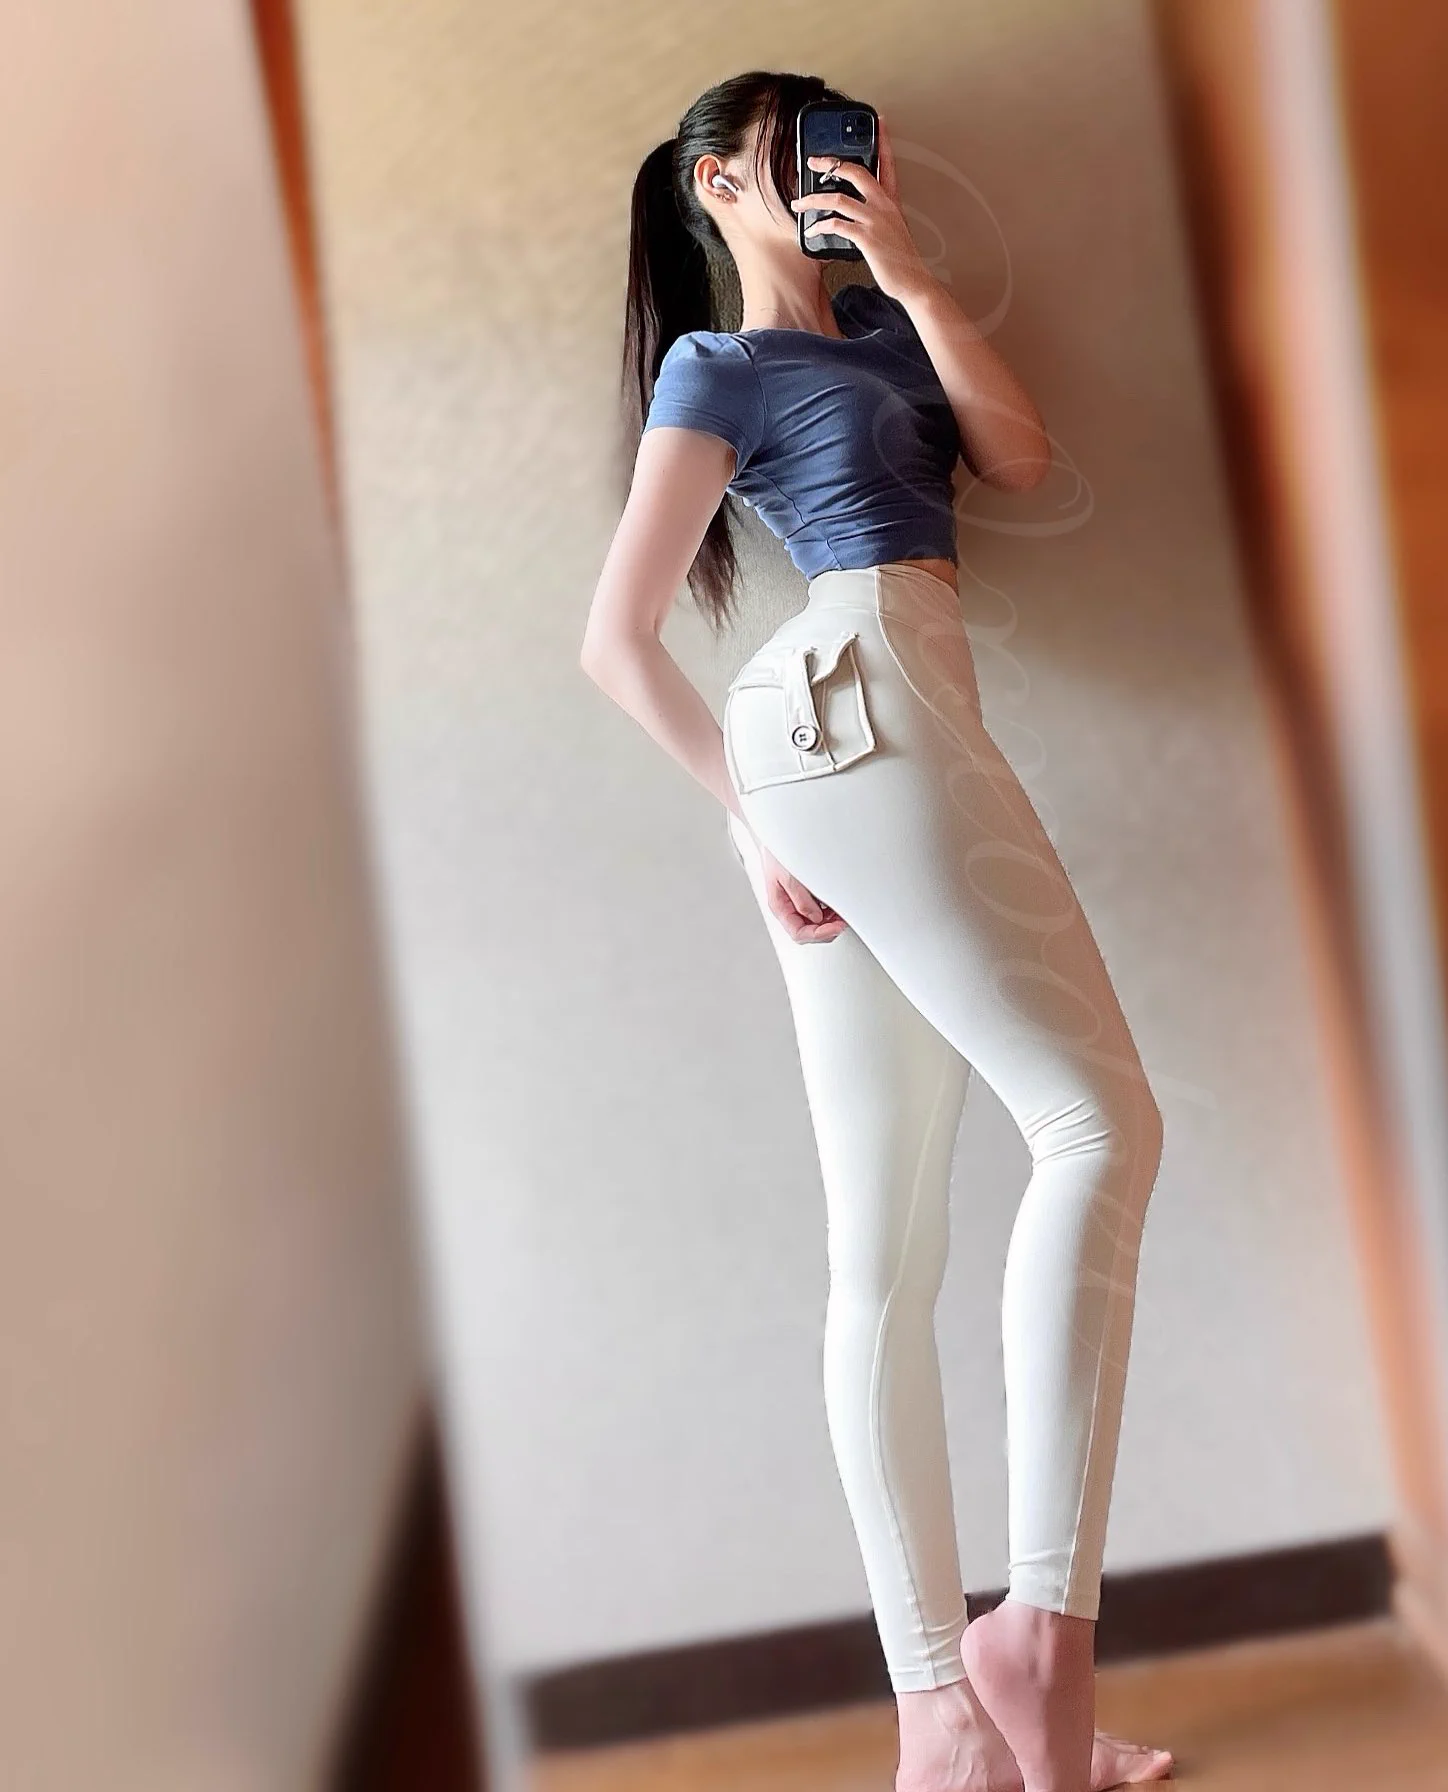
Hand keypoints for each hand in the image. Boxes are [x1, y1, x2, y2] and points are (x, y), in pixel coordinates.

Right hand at [759, 844, 846, 943]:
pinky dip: (830, 911)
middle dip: (827, 929)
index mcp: (780, 908)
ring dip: (830, 921)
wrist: (776, 837)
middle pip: (809, 931)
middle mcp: (789, 909)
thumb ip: (801, 900)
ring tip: (842, 913)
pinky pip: (819, 911)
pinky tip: (836, 904)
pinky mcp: (806, 895)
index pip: (799, 933)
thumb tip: (816, 918)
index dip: (819, 934)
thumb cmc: (777, 855)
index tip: (836, 927)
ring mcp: (797, 903)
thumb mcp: (788, 876)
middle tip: (843, 922)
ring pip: (815, 923)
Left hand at [790, 114, 932, 304]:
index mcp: (891, 201)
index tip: (879, 122)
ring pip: (838, 198)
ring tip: (799, 203)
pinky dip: (820, 225)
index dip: (883, 141)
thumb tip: (856, 212)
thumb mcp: (893, 229)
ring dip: (813, 199)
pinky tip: (812, 229)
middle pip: (856, 172)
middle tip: (813, 161)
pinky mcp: (866, 238)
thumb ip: (878, 215)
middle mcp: (884, 206)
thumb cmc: (900, 259)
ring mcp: (875, 221)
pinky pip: (837, 224)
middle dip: (830, 163)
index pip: (888, 164)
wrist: (912, 281)